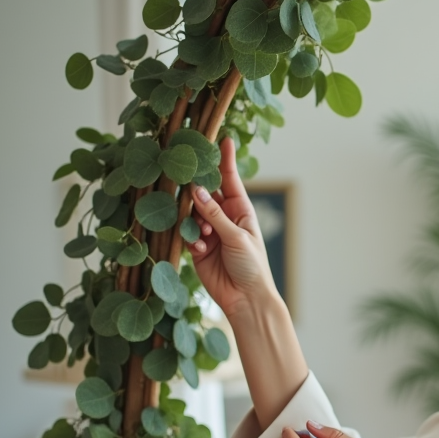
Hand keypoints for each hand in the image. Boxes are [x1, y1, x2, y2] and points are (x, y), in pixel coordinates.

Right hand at [187, 136, 278, 318]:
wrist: (245, 299)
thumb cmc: (251, 266)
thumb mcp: (237, 237)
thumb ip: (215, 215)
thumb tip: (195, 191)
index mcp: (241, 211)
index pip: (230, 180)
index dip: (225, 160)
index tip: (223, 138)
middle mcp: (224, 217)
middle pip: (205, 194)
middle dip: (197, 191)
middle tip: (187, 183)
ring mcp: (210, 232)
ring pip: (192, 214)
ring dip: (196, 221)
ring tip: (206, 235)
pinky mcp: (197, 248)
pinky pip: (186, 234)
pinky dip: (191, 240)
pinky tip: (200, 249)